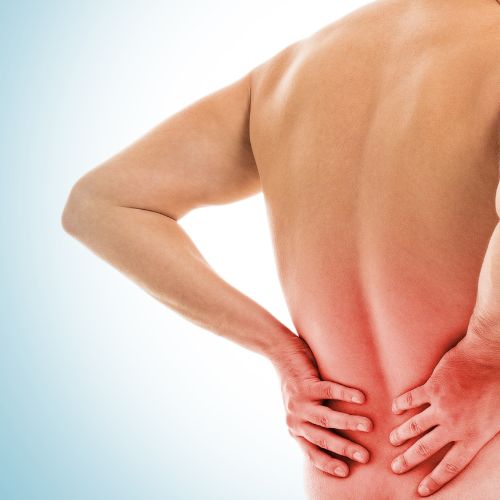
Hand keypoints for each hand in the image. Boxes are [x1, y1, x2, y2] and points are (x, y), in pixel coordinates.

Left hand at [271, 335, 372, 477]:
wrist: (280, 354)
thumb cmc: (297, 382)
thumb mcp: (301, 408)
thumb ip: (315, 423)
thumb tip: (343, 439)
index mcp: (295, 429)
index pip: (312, 453)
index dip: (328, 464)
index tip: (346, 472)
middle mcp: (295, 418)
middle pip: (322, 439)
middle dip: (344, 449)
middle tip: (365, 457)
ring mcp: (299, 402)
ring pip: (326, 418)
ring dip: (349, 423)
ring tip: (369, 426)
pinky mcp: (306, 384)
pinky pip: (329, 391)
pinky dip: (346, 395)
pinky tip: (361, 398)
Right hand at [388, 331, 499, 496]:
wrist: (492, 359)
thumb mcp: (497, 421)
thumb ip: (481, 434)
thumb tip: (472, 442)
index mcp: (472, 437)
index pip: (450, 466)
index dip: (435, 480)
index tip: (422, 491)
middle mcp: (453, 425)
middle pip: (425, 448)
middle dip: (408, 460)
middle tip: (395, 468)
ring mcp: (440, 405)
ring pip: (414, 425)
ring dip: (401, 434)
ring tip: (392, 440)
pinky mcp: (431, 387)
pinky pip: (411, 399)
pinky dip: (401, 404)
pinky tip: (395, 409)